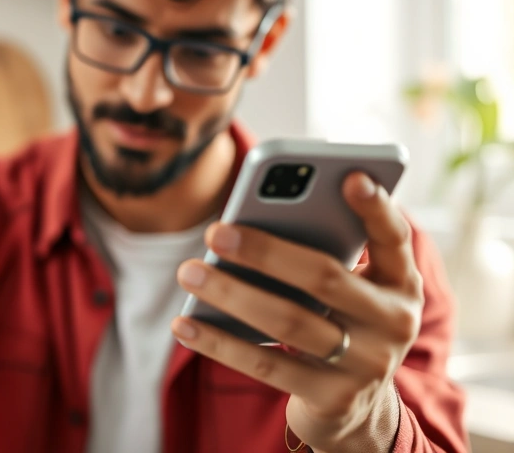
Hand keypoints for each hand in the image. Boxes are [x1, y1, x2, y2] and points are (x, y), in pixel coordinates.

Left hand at [171, 172, 422, 451]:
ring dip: (232, 294)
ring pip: (289, 322)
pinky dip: (219, 342)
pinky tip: (184, 324)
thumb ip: (320, 254)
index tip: (350, 176)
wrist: (360, 409)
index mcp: (400, 281)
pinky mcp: (333, 398)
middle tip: (214, 232)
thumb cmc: (340, 322)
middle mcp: (394, 322)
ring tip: (188, 272)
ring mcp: (367, 364)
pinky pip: (266, 366)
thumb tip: (245, 228)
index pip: (393, 237)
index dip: (376, 207)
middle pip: (324, 277)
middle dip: (265, 251)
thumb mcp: (347, 289)